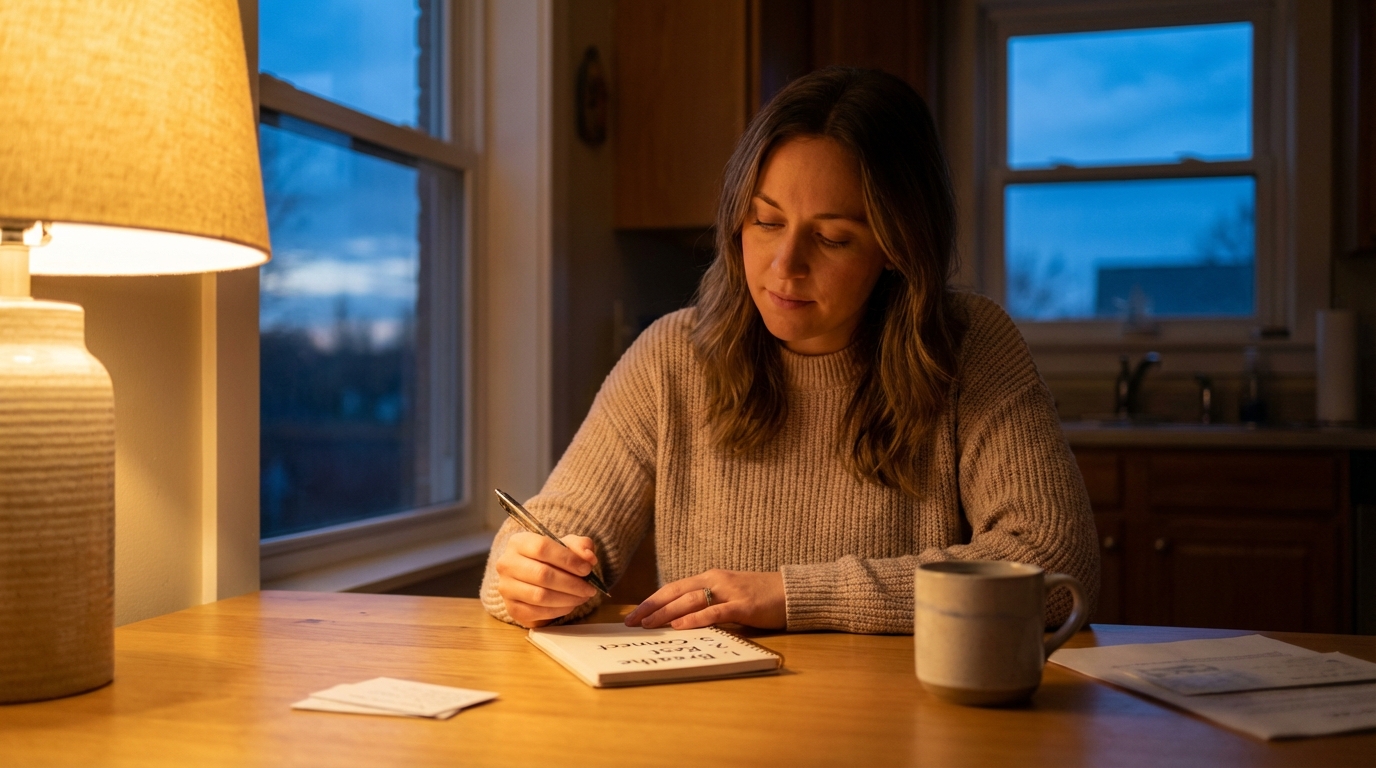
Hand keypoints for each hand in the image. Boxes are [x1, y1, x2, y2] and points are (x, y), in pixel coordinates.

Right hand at [495, 531, 599, 626]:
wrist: (533, 578)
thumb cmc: (551, 559)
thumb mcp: (566, 545)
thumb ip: (580, 546)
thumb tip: (589, 557)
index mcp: (518, 542)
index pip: (542, 547)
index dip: (568, 559)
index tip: (587, 568)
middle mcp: (506, 564)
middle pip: (542, 574)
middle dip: (571, 583)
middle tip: (589, 588)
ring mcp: (506, 588)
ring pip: (540, 596)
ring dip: (567, 598)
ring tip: (583, 597)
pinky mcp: (512, 608)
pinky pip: (537, 612)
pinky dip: (558, 610)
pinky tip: (570, 604)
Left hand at [623, 569, 785, 630]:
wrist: (792, 592)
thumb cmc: (759, 597)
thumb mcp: (728, 597)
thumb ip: (707, 604)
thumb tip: (678, 620)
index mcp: (710, 578)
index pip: (673, 588)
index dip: (651, 601)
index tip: (632, 614)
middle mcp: (716, 581)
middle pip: (676, 592)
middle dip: (651, 607)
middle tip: (630, 622)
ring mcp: (730, 592)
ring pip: (690, 600)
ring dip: (666, 613)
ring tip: (648, 624)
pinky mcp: (744, 606)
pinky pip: (715, 612)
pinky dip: (696, 619)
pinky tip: (680, 626)